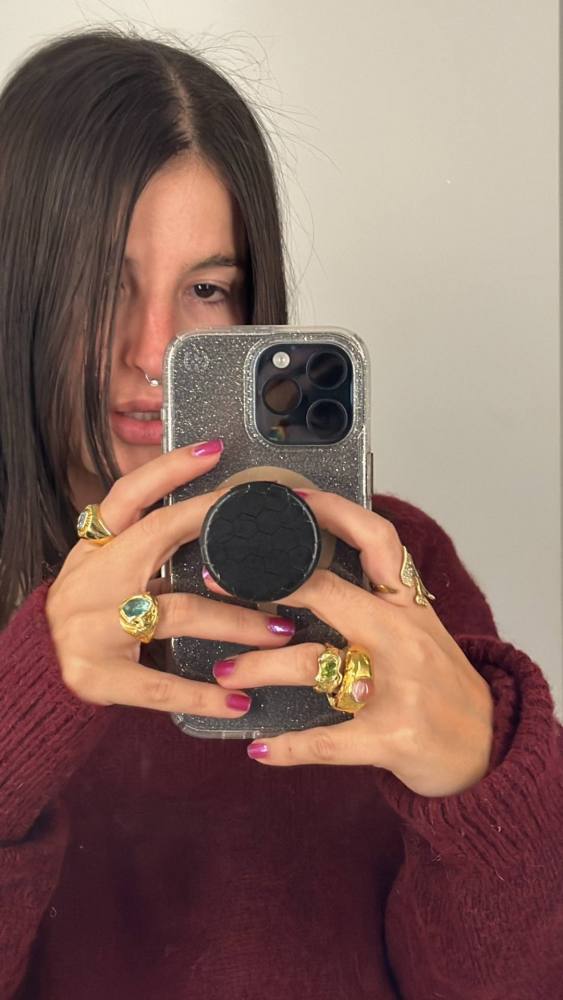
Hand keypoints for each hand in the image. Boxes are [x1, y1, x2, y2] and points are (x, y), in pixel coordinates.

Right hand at [46, 442, 294, 716]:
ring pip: (179, 612)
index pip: (130, 495)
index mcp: (95, 548)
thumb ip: (146, 546)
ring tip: (281, 630)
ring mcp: (92, 628)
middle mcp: (91, 579)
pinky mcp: (98, 676)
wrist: (34, 671)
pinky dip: (204, 695)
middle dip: (222, 536)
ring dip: (238, 622)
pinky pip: (161, 685)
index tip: (214, 451)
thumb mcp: (104, 570)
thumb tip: (215, 518)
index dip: (169, 470)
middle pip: (161, 541)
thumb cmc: (88, 613)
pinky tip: (238, 701)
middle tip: (276, 543)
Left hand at [207, 490, 493, 796]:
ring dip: (259, 668)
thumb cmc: (445, 687)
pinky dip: (290, 746)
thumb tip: (313, 570)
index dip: (333, 514)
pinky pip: (328, 740)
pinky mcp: (392, 737)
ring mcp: (400, 688)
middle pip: (329, 595)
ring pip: (314, 664)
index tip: (290, 499)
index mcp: (409, 606)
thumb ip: (376, 601)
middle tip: (216, 585)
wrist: (491, 748)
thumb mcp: (420, 631)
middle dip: (267, 588)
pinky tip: (260, 749)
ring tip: (225, 673)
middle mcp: (405, 637)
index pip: (376, 541)